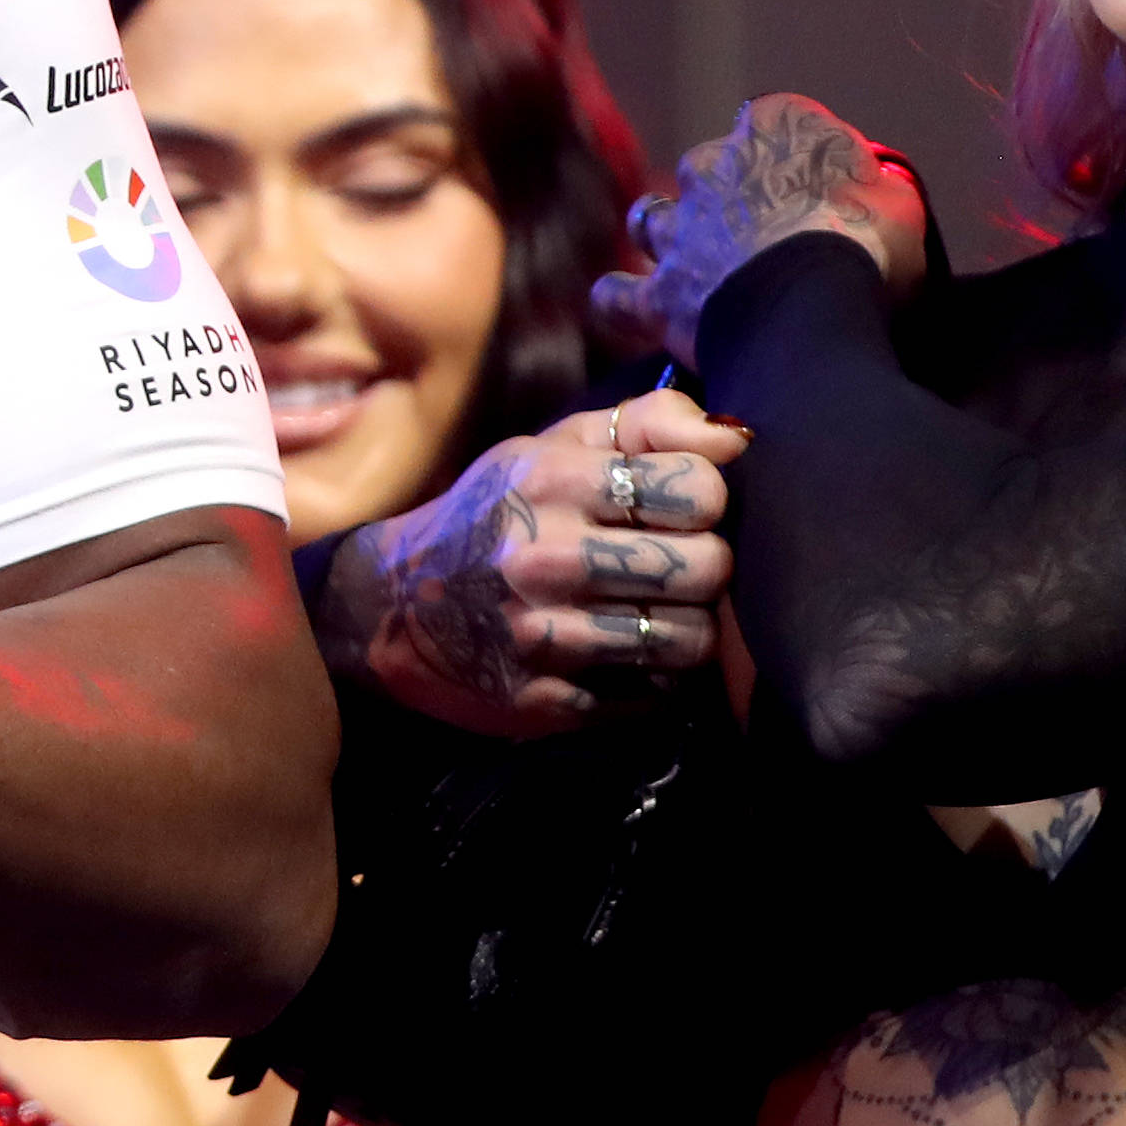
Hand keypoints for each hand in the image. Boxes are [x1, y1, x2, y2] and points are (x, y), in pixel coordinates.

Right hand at [317, 389, 745, 736]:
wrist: (390, 604)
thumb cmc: (495, 516)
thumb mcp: (549, 449)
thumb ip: (644, 425)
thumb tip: (735, 438)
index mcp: (550, 481)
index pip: (697, 487)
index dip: (704, 498)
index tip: (676, 508)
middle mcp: (544, 556)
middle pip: (707, 566)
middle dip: (706, 566)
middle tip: (675, 566)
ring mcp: (542, 633)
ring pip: (690, 639)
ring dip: (685, 628)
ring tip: (653, 612)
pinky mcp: (544, 699)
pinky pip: (652, 696)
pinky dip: (651, 679)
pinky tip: (622, 657)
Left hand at [590, 94, 926, 364]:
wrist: (809, 310)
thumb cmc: (869, 248)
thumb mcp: (901, 203)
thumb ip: (876, 186)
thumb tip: (872, 189)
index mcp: (777, 128)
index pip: (778, 119)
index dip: (796, 155)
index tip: (818, 186)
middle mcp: (713, 164)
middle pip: (709, 168)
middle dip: (727, 196)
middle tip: (763, 236)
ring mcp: (677, 227)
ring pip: (653, 219)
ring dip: (672, 238)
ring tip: (699, 268)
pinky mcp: (656, 290)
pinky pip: (617, 293)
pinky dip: (623, 300)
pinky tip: (635, 309)